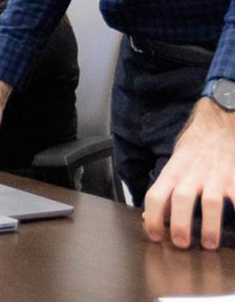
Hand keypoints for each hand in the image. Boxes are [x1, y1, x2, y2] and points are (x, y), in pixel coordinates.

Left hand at [143, 97, 234, 248]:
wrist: (219, 124)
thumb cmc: (194, 147)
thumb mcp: (174, 163)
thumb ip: (165, 189)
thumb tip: (149, 217)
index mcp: (174, 170)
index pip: (156, 193)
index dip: (153, 216)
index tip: (154, 235)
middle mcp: (193, 173)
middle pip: (182, 198)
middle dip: (180, 223)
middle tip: (181, 243)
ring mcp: (216, 176)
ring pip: (211, 202)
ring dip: (209, 225)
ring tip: (209, 244)